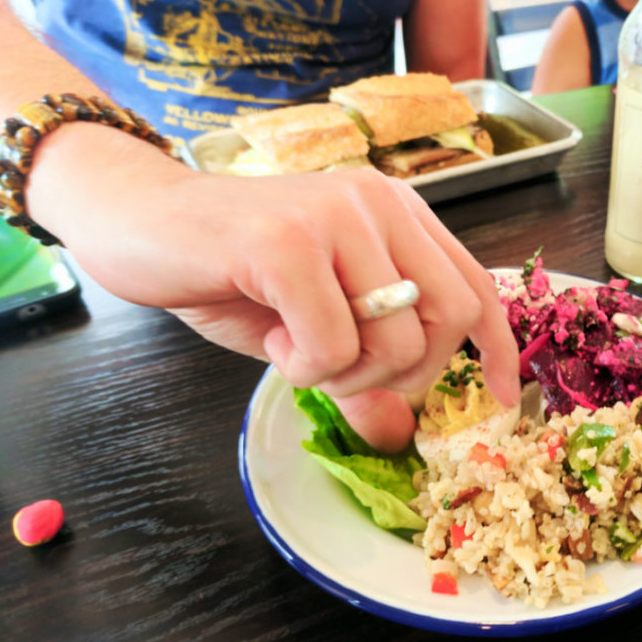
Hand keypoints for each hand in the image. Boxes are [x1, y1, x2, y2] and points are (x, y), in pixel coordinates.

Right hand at [172, 169, 519, 405]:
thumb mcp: (309, 325)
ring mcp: (337, 217)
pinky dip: (306, 366)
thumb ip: (361, 369)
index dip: (501, 350)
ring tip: (297, 347)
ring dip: (347, 373)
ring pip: (397, 338)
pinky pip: (334, 342)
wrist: (137, 219)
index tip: (504, 402)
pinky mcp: (289, 242)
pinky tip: (273, 338)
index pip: (477, 286)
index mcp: (398, 216)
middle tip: (348, 368)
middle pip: (451, 318)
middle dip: (407, 371)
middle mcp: (380, 205)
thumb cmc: (229, 269)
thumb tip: (398, 435)